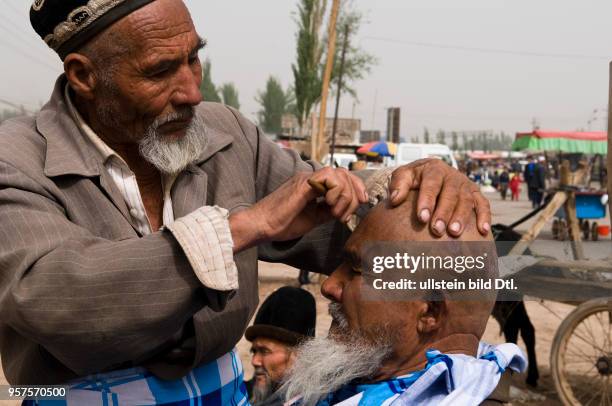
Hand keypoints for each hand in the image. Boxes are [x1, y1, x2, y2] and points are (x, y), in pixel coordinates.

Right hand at [230, 168, 367, 250]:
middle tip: (349, 212)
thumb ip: (329, 211)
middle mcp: (311, 178)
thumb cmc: (283, 223)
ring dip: (345, 196)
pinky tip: (329, 205)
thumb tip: (347, 210)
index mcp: (314, 185)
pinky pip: (328, 177)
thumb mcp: (314, 218)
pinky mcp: (303, 183)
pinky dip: (336, 191)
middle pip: (344, 173)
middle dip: (356, 191)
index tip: (363, 202)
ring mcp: (307, 179)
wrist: (262, 226)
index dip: (356, 188)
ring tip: (336, 213)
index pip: (342, 177)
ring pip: (339, 174)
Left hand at [388, 159, 490, 236]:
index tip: (422, 217)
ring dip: (461, 217)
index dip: (427, 200)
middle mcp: (452, 175)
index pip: (431, 183)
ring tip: (454, 232)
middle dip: (444, 212)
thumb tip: (394, 200)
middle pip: (450, 193)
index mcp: (434, 168)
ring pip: (467, 200)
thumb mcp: (403, 176)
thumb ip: (398, 185)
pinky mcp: (475, 193)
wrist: (430, 174)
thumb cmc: (415, 179)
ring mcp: (465, 184)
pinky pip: (483, 204)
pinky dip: (484, 216)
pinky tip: (483, 230)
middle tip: (437, 230)